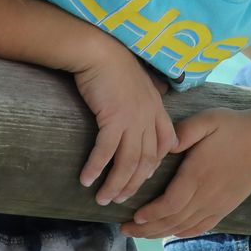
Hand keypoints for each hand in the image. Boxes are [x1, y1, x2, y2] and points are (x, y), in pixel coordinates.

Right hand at [71, 51, 176, 206]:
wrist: (98, 52)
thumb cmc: (114, 66)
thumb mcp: (138, 83)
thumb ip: (145, 99)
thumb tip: (146, 106)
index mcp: (157, 109)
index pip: (164, 144)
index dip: (154, 165)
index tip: (141, 179)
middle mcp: (149, 117)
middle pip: (146, 160)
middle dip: (133, 184)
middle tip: (120, 199)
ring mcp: (133, 119)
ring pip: (127, 161)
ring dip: (115, 184)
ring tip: (103, 199)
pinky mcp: (113, 119)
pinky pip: (105, 152)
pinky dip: (96, 169)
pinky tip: (86, 180)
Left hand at [124, 108, 250, 237]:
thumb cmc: (234, 127)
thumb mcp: (208, 120)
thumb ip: (184, 131)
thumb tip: (166, 145)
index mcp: (199, 174)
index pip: (171, 203)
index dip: (151, 214)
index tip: (134, 216)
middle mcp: (207, 194)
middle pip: (173, 220)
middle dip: (147, 229)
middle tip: (126, 230)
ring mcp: (218, 204)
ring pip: (185, 227)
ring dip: (161, 233)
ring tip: (141, 233)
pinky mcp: (226, 207)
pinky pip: (201, 227)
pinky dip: (182, 232)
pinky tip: (170, 232)